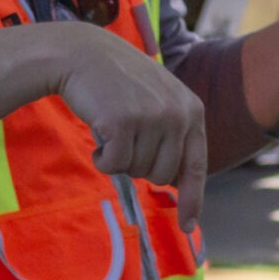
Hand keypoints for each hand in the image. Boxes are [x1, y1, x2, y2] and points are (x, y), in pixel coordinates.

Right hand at [53, 24, 208, 228]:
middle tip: (125, 136)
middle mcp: (178, 114)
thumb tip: (178, 182)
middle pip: (161, 175)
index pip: (196, 166)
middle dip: (139, 166)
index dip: (192, 200)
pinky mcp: (124, 123)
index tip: (186, 225)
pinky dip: (101, 158)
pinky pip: (113, 166)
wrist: (82, 53)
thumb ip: (174, 134)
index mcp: (192, 110)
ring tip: (112, 125)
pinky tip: (98, 130)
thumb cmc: (118, 82)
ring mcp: (153, 118)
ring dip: (118, 158)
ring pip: (135, 171)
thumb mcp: (159, 101)